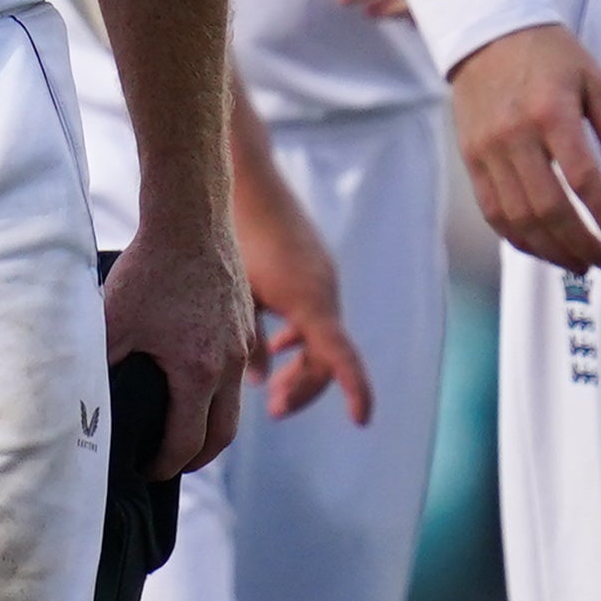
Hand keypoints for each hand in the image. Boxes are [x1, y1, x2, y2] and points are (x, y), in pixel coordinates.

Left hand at [103, 217, 251, 478]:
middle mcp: (229, 365)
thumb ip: (97, 366)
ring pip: (235, 405)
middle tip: (170, 464)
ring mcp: (242, 343)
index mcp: (197, 374)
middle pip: (222, 436)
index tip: (146, 469)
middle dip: (196, 459)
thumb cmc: (150, 269)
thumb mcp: (112, 321)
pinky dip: (220, 391)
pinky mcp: (245, 322)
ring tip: (184, 428)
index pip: (186, 443)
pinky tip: (196, 381)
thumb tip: (82, 402)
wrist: (190, 218)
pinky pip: (239, 372)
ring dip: (212, 426)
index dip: (163, 466)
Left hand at [232, 145, 371, 424]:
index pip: (341, 356)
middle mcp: (325, 290)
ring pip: (321, 334)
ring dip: (300, 363)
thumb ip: (249, 344)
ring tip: (272, 389)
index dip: (355, 389)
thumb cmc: (238, 236)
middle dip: (304, 386)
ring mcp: (321, 276)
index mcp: (311, 302)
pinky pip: (316, 312)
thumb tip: (260, 383)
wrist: (248, 181)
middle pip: (327, 354)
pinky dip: (301, 337)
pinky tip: (279, 345)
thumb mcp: (238, 296)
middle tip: (273, 409)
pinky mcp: (312, 266)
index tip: (362, 420)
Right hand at [449, 23, 600, 273]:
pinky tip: (542, 248)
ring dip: (551, 251)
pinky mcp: (472, 158)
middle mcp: (515, 134)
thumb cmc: (548, 54)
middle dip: (582, 244)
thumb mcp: (595, 80)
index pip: (583, 180)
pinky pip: (493, 211)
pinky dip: (518, 238)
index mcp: (551, 112)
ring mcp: (488, 149)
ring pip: (519, 218)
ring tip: (579, 264)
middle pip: (549, 208)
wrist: (486, 31)